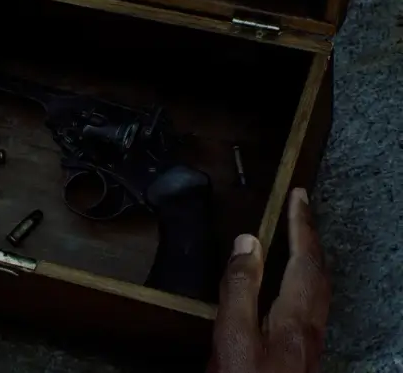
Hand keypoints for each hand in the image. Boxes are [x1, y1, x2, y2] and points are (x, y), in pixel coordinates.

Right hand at [210, 188, 329, 372]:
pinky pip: (311, 305)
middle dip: (311, 238)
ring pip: (319, 291)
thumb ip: (240, 290)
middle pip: (319, 274)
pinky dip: (304, 281)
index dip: (301, 225)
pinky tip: (290, 290)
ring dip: (311, 259)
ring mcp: (307, 346)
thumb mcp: (233, 337)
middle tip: (302, 209)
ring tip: (299, 240)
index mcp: (294, 320)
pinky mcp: (300, 358)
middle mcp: (309, 330)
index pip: (303, 260)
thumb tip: (250, 244)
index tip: (298, 196)